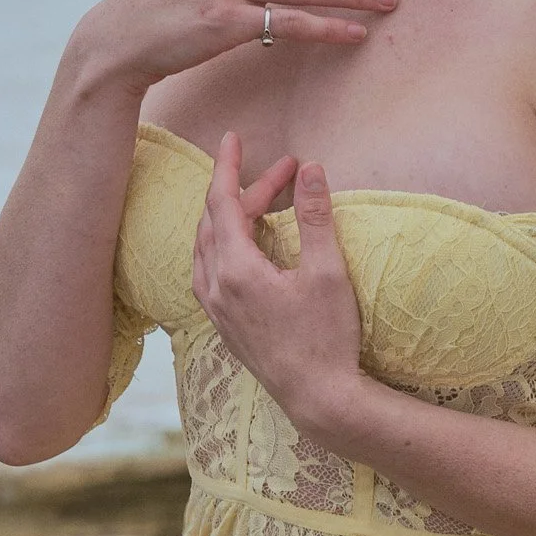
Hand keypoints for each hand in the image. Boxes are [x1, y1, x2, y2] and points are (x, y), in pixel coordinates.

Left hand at [191, 134, 368, 443]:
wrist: (318, 399)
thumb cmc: (327, 338)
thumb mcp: (328, 272)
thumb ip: (315, 217)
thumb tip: (312, 169)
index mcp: (235, 270)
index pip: (222, 202)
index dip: (229, 166)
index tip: (234, 136)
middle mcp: (216, 287)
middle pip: (217, 222)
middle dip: (247, 189)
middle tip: (288, 172)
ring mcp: (216, 309)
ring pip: (208, 247)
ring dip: (232, 217)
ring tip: (265, 201)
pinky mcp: (224, 325)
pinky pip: (209, 271)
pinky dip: (224, 245)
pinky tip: (244, 246)